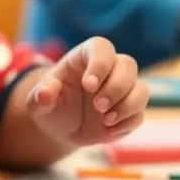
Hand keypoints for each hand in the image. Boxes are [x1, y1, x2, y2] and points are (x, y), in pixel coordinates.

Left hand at [27, 38, 147, 144]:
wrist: (62, 128)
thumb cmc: (52, 106)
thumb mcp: (38, 103)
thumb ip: (41, 97)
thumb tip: (45, 92)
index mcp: (86, 58)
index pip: (102, 48)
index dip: (100, 63)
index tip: (89, 85)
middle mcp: (109, 70)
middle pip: (128, 65)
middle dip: (116, 87)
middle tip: (98, 107)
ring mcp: (123, 91)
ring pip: (141, 89)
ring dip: (127, 105)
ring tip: (106, 120)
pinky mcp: (129, 111)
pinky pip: (139, 114)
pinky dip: (127, 123)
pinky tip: (108, 132)